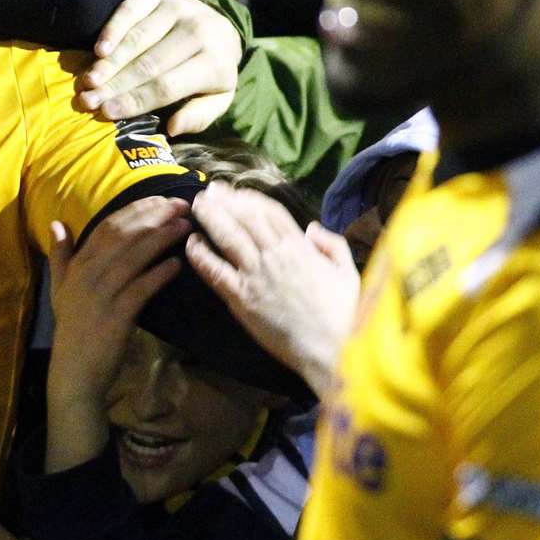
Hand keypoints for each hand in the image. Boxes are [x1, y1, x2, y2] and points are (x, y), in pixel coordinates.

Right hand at [45, 197, 188, 470]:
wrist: (75, 371)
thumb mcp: (60, 289)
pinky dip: (159, 274)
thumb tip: (56, 224)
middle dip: (154, 216)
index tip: (161, 200)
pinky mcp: (117, 315)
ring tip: (185, 228)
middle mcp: (87, 274)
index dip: (136, 210)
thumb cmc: (73, 329)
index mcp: (78, 265)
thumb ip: (60, 256)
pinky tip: (177, 264)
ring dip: (162, 238)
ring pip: (135, 257)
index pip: (108, 226)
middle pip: (124, 235)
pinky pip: (141, 288)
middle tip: (181, 206)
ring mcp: (101, 294)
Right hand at [78, 0, 240, 134]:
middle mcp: (200, 31)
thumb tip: (171, 128)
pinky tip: (98, 49)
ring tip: (88, 80)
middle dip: (115, 85)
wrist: (221, 27)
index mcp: (215, 63)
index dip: (134, 100)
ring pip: (137, 39)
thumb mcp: (217, 99)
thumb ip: (198, 116)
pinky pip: (131, 9)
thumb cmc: (210, 71)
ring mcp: (181, 7)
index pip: (166, 86)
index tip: (106, 112)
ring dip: (110, 62)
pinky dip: (113, 28)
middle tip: (88, 100)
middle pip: (148, 64)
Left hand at [184, 181, 355, 398]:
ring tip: (197, 205)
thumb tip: (312, 228)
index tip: (236, 192)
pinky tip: (191, 242)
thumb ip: (332, 245)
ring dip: (210, 218)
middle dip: (225, 201)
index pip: (270, 212)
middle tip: (208, 190)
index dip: (250, 198)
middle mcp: (275, 256)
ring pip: (228, 237)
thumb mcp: (348, 273)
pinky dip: (201, 254)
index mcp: (300, 248)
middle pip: (245, 218)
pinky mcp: (242, 299)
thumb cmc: (343, 315)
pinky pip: (216, 271)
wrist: (331, 349)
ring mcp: (256, 276)